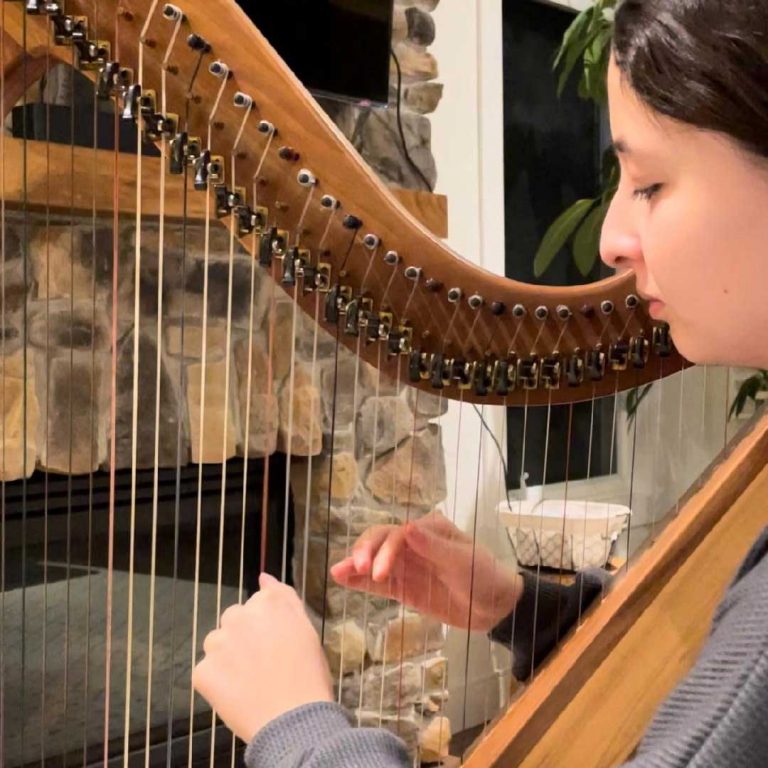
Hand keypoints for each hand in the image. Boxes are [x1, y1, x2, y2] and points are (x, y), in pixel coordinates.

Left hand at [192, 573, 333, 742]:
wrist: (294, 721)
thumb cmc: (308, 675)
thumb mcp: (306, 629)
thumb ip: (285, 597)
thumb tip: (263, 576)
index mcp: (268, 603)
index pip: (259, 604)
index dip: (269, 626)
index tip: (278, 645)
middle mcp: (239, 616)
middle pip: (235, 620)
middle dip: (245, 637)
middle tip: (264, 664)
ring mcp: (218, 643)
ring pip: (217, 644)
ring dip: (228, 657)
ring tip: (250, 681)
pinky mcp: (202, 671)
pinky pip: (206, 672)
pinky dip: (218, 683)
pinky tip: (238, 695)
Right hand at [330, 511, 522, 631]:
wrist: (496, 607)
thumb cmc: (484, 576)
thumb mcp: (463, 561)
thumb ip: (434, 547)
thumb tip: (407, 528)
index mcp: (428, 529)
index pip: (397, 534)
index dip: (384, 550)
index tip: (377, 572)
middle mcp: (412, 543)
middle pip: (379, 541)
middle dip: (366, 552)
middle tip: (358, 569)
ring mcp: (405, 565)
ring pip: (374, 560)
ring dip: (356, 564)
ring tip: (338, 572)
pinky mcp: (402, 586)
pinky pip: (377, 583)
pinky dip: (360, 581)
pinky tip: (343, 580)